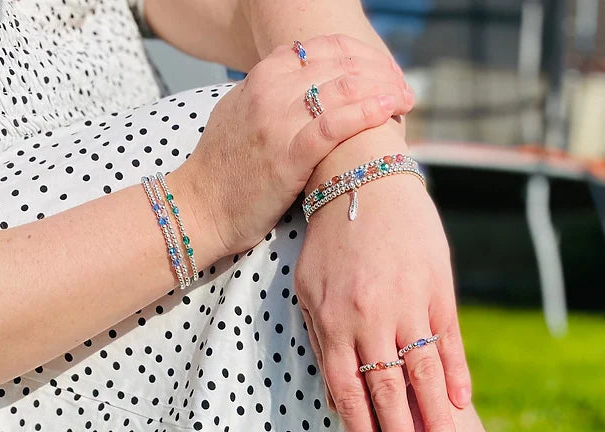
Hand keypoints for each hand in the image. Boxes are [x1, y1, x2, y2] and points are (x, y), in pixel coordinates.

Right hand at [180, 34, 412, 256]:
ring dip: (382, 89)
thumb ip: (272, 95)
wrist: (198, 208)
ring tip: (406, 100)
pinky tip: (388, 111)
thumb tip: (305, 88)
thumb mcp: (241, 114)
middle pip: (340, 65)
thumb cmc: (224, 170)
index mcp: (262, 76)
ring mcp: (278, 122)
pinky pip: (334, 125)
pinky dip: (365, 113)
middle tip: (405, 89)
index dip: (362, 56)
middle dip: (380, 72)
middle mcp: (271, 90)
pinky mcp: (286, 156)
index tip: (384, 72)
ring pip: (342, 89)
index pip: (324, 48)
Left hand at [294, 168, 471, 431]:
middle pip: (388, 394)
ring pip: (422, 374)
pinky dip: (456, 373)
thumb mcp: (307, 290)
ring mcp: (407, 305)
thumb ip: (321, 342)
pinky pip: (448, 339)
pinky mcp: (437, 288)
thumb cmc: (327, 241)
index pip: (349, 396)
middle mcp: (370, 322)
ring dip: (435, 420)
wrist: (361, 178)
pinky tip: (462, 405)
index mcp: (333, 325)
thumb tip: (336, 395)